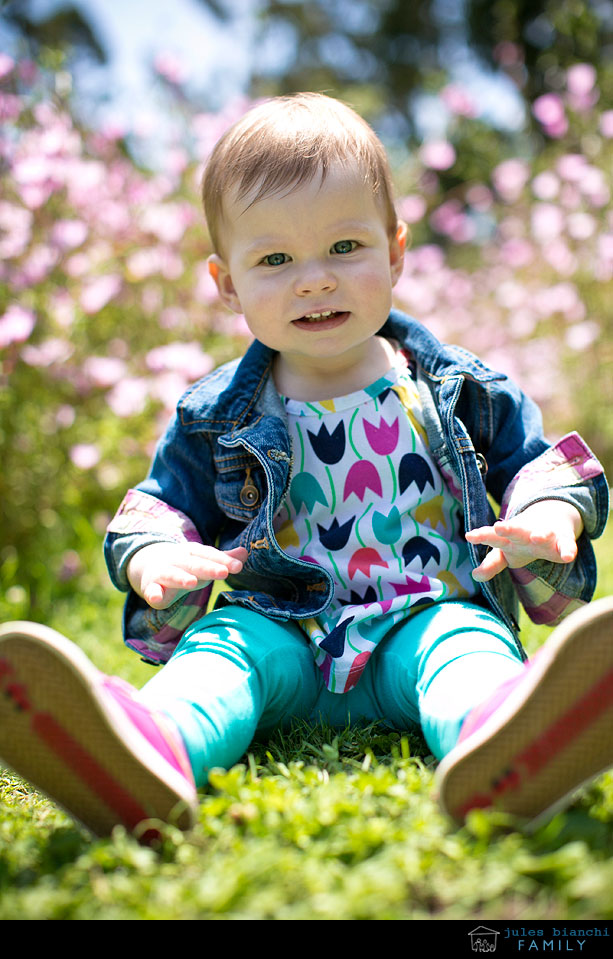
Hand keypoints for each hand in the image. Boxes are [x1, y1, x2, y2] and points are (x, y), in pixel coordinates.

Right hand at [127, 542, 247, 608]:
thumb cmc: (187, 566)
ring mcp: (163, 572)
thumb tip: (245, 553)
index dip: (224, 560)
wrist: (152, 564)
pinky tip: (156, 598)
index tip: (238, 566)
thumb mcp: (205, 561)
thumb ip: (223, 559)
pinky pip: (151, 590)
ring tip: (192, 583)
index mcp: (194, 553)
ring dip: (181, 578)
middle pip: (194, 564)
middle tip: (223, 572)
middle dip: (208, 568)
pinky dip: (152, 594)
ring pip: (172, 574)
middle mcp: (178, 560)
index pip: (210, 555)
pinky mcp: (150, 587)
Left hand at [466, 501, 582, 582]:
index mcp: (508, 538)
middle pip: (515, 531)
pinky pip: (567, 545)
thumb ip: (492, 564)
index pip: (492, 537)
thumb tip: (475, 576)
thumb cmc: (521, 542)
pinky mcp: (563, 540)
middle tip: (498, 526)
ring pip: (542, 534)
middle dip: (508, 528)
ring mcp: (544, 536)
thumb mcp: (506, 554)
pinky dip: (568, 550)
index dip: (481, 536)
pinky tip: (568, 557)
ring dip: (540, 535)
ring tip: (536, 537)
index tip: (469, 536)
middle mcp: (524, 534)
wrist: (551, 520)